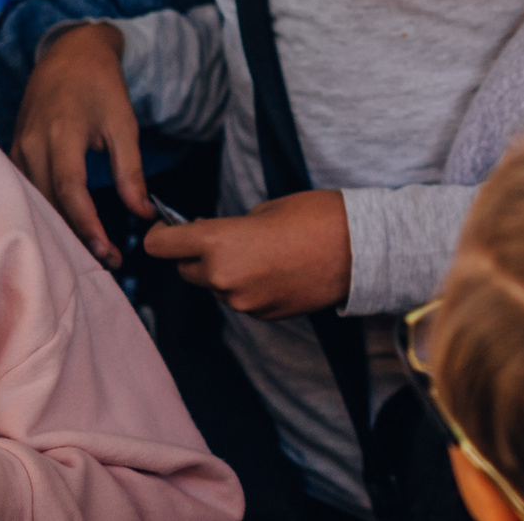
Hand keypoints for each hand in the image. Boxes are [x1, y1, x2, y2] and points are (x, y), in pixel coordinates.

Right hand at [12, 23, 143, 266]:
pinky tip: (60, 229)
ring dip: (56, 228)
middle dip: (74, 237)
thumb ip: (131, 170)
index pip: (72, 192)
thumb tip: (144, 212)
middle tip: (103, 263)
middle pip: (49, 203)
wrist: (69, 54)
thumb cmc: (101, 86)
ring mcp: (18, 149)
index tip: (107, 252)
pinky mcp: (13, 152)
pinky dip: (41, 211)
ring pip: (32, 201)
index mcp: (62, 136)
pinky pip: (24, 190)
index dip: (88, 226)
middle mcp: (33, 145)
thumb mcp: (124, 124)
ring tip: (85, 254)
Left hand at [147, 190, 351, 317]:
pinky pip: (241, 299)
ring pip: (215, 286)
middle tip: (223, 236)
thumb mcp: (267, 208)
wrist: (363, 249)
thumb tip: (207, 236)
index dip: (160, 233)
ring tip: (261, 252)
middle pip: (184, 270)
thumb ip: (229, 226)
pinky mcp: (263, 315)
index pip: (159, 246)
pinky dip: (249, 285)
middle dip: (196, 254)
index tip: (169, 226)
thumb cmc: (318, 216)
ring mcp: (243, 302)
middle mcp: (222, 278)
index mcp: (219, 243)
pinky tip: (276, 268)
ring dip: (225, 271)